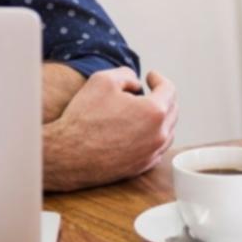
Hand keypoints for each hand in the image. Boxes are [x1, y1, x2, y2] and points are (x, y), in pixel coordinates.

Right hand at [45, 68, 177, 190]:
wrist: (68, 155)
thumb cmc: (84, 118)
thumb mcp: (103, 80)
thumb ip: (126, 74)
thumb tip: (137, 83)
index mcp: (154, 111)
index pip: (169, 89)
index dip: (158, 79)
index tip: (150, 77)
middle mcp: (159, 135)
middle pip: (172, 110)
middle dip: (163, 97)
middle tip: (150, 91)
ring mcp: (151, 154)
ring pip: (167, 131)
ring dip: (160, 118)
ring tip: (145, 110)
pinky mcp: (141, 167)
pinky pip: (157, 148)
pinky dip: (153, 136)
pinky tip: (140, 131)